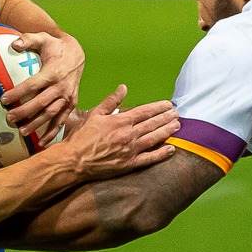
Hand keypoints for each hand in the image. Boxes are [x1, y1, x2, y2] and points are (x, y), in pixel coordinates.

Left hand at [1, 32, 84, 144]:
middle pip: (40, 103)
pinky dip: (53, 132)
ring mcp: (67, 96)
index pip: (33, 85)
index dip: (18, 93)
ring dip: (36, 124)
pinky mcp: (71, 103)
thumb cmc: (55, 46)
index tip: (3, 99)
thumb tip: (13, 44)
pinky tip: (42, 142)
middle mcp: (61, 86)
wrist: (77, 53)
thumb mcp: (43, 37)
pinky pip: (62, 119)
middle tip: (8, 118)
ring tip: (21, 131)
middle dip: (24, 112)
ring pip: (51, 114)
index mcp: (53, 72)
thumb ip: (28, 39)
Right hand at [57, 86, 176, 179]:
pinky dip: (161, 154)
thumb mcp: (94, 114)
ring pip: (154, 139)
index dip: (158, 107)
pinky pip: (149, 158)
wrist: (74, 160)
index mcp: (120, 121)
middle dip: (166, 118)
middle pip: (152, 124)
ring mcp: (130, 150)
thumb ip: (111, 101)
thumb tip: (123, 88)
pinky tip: (171, 149)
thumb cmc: (82, 137)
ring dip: (167, 131)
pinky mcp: (129, 164)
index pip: (145, 112)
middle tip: (176, 114)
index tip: (168, 105)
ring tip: (177, 126)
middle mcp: (128, 135)